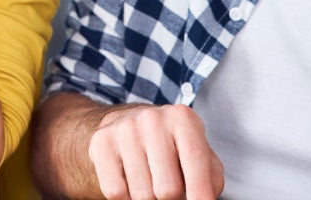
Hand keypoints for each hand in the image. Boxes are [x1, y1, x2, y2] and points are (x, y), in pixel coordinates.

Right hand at [89, 104, 224, 199]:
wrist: (124, 124)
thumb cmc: (171, 146)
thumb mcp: (197, 153)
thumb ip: (209, 178)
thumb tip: (203, 199)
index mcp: (182, 118)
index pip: (196, 161)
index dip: (201, 193)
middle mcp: (152, 119)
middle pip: (168, 190)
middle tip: (169, 189)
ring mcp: (124, 129)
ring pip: (142, 196)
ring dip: (148, 199)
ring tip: (150, 180)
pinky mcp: (101, 143)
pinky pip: (116, 193)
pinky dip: (126, 198)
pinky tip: (130, 181)